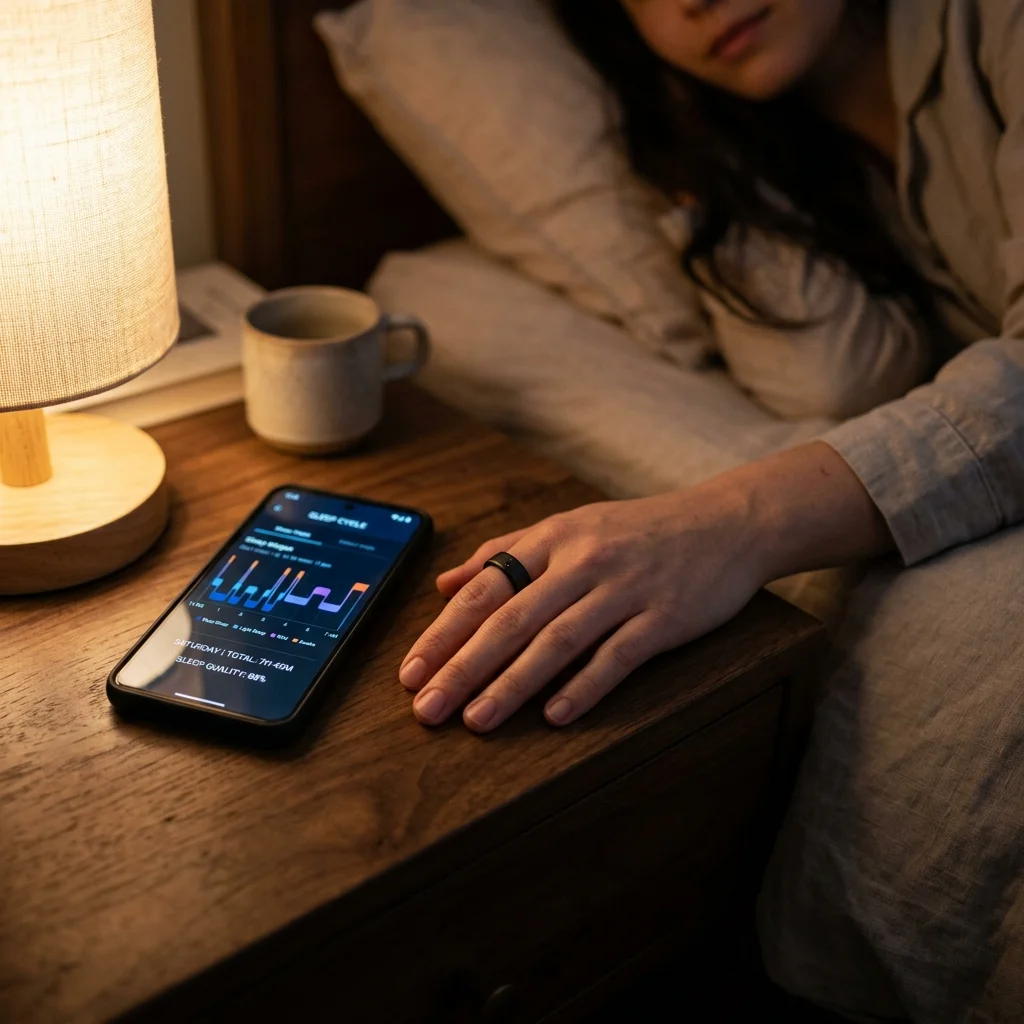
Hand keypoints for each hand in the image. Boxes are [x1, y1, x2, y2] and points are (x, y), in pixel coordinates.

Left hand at [398, 484, 766, 731]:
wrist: (727, 522)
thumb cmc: (639, 530)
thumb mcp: (569, 526)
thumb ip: (505, 552)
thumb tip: (445, 582)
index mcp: (554, 538)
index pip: (485, 588)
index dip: (444, 632)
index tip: (411, 671)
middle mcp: (583, 560)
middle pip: (512, 619)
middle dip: (464, 666)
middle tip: (429, 708)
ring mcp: (625, 588)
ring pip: (558, 640)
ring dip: (513, 684)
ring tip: (476, 721)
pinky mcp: (664, 616)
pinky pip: (618, 656)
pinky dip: (585, 686)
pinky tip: (555, 716)